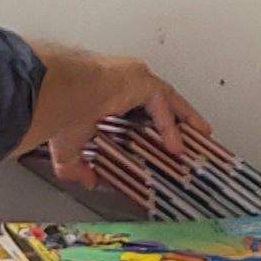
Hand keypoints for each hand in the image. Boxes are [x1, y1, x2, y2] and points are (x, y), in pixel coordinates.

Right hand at [26, 46, 210, 185]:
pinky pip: (162, 105)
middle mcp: (122, 83)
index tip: (161, 143)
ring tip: (200, 135)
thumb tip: (89, 181)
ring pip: (166, 100)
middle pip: (158, 102)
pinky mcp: (141, 81)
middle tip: (192, 135)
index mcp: (104, 94)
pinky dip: (170, 126)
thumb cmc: (60, 113)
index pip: (134, 109)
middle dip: (177, 119)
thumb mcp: (68, 147)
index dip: (151, 126)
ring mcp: (133, 79)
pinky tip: (176, 146)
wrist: (60, 95)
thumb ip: (77, 166)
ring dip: (184, 118)